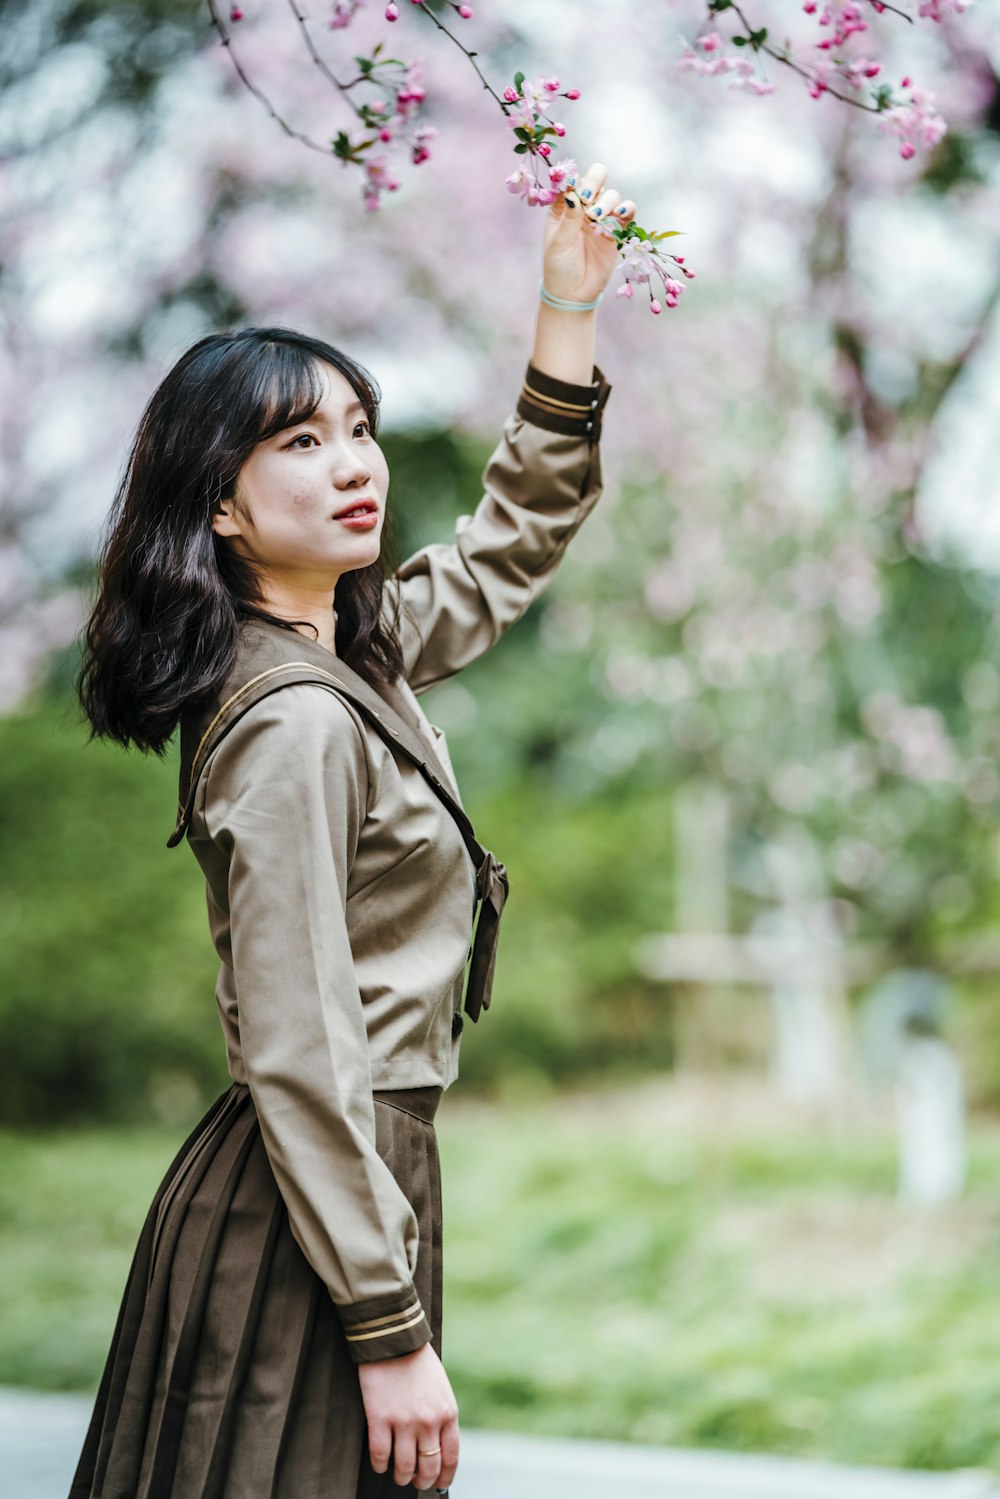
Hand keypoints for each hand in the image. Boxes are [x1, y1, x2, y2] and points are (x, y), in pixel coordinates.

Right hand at [358, 1341, 459, 1491]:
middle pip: (428, 1468)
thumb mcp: (441, 1389)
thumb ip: (442, 1416)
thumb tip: (438, 1445)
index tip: (439, 1485)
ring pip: (404, 1468)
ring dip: (401, 1477)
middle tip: (415, 1481)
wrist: (394, 1340)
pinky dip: (380, 1465)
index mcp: (448, 1413)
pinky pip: (380, 1456)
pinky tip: (380, 1463)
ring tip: (398, 1474)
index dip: (444, 1478)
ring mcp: (404, 1421)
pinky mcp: (380, 1418)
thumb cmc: (418, 1362)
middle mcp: (429, 1421)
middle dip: (422, 1481)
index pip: (450, 1457)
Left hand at [542, 160, 635, 305]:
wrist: (574, 294)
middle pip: (595, 180)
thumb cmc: (560, 268)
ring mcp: (601, 218)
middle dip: (594, 183)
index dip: (575, 180)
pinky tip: (619, 214)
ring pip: (611, 194)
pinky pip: (627, 212)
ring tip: (597, 219)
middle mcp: (583, 208)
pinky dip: (626, 208)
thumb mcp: (560, 242)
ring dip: (607, 201)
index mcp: (563, 207)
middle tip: (588, 200)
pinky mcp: (617, 231)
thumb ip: (569, 216)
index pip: (572, 181)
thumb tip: (573, 192)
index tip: (575, 192)